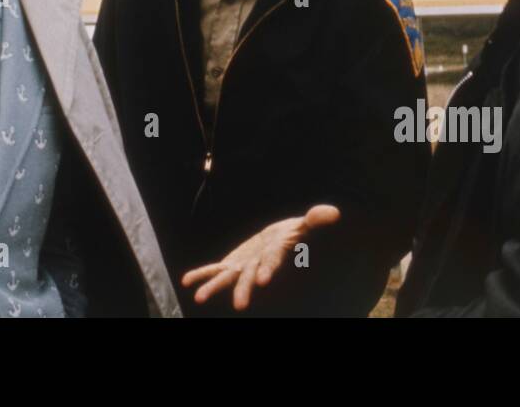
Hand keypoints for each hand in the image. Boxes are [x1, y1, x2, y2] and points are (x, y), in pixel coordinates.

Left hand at [180, 204, 340, 310]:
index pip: (272, 264)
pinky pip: (215, 269)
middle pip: (250, 277)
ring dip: (213, 286)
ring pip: (227, 277)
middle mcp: (258, 265)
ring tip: (199, 296)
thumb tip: (332, 213)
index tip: (263, 281)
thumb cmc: (295, 233)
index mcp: (275, 256)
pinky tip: (187, 280)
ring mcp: (243, 266)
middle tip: (239, 306)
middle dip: (244, 289)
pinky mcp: (233, 263)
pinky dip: (202, 273)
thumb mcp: (304, 224)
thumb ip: (315, 220)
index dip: (268, 270)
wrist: (280, 241)